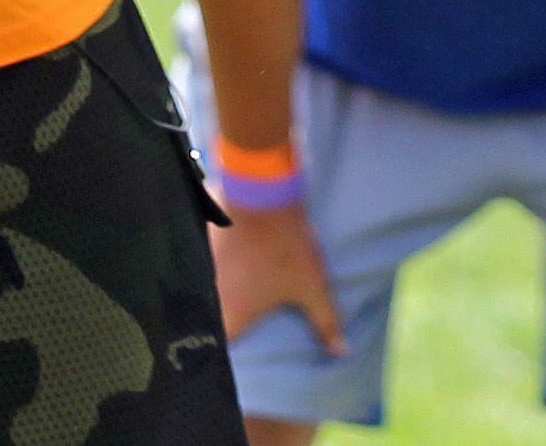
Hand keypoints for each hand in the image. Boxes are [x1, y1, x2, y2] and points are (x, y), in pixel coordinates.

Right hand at [211, 203, 345, 354]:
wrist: (260, 192)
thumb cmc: (285, 248)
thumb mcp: (311, 285)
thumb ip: (325, 321)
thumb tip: (342, 352)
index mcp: (231, 314)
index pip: (221, 348)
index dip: (226, 354)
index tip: (241, 351)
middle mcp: (211, 296)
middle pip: (212, 320)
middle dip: (223, 324)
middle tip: (242, 323)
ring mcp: (204, 269)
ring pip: (207, 291)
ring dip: (219, 294)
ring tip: (237, 294)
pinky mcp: (203, 245)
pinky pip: (205, 267)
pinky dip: (217, 268)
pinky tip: (230, 264)